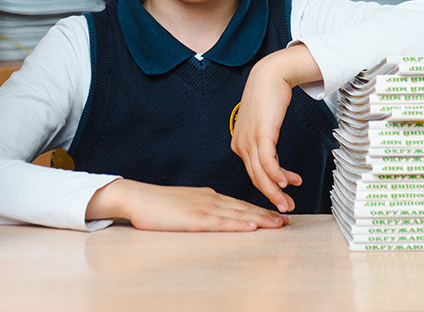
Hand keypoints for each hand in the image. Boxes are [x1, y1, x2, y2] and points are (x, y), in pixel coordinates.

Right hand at [86, 179, 288, 230]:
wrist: (136, 197)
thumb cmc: (155, 205)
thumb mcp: (183, 206)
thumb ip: (199, 210)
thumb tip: (213, 217)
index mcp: (208, 196)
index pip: (238, 204)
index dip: (259, 210)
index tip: (275, 215)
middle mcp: (210, 199)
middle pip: (244, 208)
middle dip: (267, 214)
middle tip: (287, 219)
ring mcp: (203, 208)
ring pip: (238, 214)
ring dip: (260, 219)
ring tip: (279, 224)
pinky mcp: (194, 218)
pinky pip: (221, 223)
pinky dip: (239, 224)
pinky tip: (252, 227)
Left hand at [230, 45, 320, 212]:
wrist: (270, 76)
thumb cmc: (268, 99)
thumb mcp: (264, 125)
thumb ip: (266, 143)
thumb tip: (273, 159)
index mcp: (240, 144)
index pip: (254, 173)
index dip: (270, 188)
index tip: (284, 195)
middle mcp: (241, 144)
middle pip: (256, 178)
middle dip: (272, 196)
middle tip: (286, 209)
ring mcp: (250, 139)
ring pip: (261, 174)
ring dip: (276, 191)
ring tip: (289, 202)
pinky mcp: (261, 133)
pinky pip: (268, 161)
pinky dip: (277, 175)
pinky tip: (287, 182)